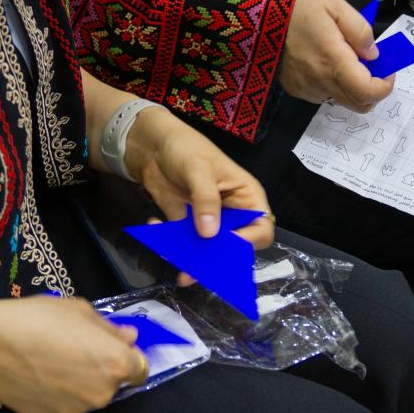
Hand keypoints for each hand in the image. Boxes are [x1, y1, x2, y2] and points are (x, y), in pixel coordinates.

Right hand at [0, 295, 147, 412]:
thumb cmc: (39, 319)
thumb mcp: (80, 310)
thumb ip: (110, 329)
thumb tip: (129, 338)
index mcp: (116, 364)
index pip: (141, 369)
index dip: (129, 358)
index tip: (111, 349)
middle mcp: (102, 394)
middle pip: (113, 383)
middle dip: (102, 368)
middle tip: (74, 350)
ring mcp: (76, 411)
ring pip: (88, 396)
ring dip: (80, 383)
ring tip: (51, 362)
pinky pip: (64, 405)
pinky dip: (58, 395)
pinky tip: (38, 377)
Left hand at [124, 107, 274, 248]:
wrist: (153, 145)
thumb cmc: (186, 147)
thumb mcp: (199, 169)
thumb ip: (206, 199)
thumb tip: (209, 233)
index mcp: (246, 196)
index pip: (261, 227)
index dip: (249, 240)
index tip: (226, 247)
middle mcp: (232, 213)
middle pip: (235, 244)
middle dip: (218, 258)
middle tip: (198, 267)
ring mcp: (209, 221)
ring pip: (209, 249)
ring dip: (192, 258)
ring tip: (175, 260)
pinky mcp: (187, 225)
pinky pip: (184, 243)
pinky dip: (171, 244)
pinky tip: (155, 224)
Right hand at [279, 0, 394, 112]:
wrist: (259, 14)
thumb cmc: (301, 6)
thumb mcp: (337, 7)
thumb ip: (360, 32)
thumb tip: (374, 55)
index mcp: (333, 62)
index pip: (367, 92)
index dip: (385, 86)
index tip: (388, 69)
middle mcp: (320, 82)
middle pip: (358, 104)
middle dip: (373, 90)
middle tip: (374, 66)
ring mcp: (306, 89)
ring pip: (341, 100)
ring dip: (353, 87)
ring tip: (347, 59)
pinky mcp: (295, 89)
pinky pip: (323, 95)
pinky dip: (334, 84)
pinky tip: (325, 62)